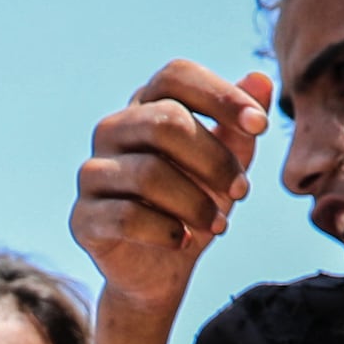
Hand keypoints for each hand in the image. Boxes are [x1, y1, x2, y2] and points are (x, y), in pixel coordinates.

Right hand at [69, 60, 273, 315]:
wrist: (160, 268)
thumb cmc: (193, 204)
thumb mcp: (226, 165)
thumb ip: (240, 126)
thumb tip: (261, 80)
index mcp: (146, 106)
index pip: (176, 76)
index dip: (220, 96)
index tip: (260, 127)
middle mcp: (112, 130)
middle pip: (165, 121)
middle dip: (215, 159)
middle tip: (242, 191)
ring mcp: (93, 173)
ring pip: (148, 173)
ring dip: (196, 203)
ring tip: (219, 226)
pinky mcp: (83, 217)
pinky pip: (126, 216)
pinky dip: (165, 230)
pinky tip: (182, 240)